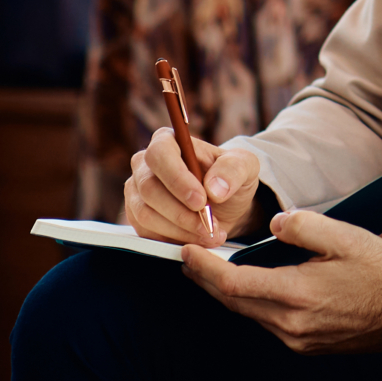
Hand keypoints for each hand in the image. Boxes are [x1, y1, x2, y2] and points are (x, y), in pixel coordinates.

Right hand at [125, 125, 263, 248]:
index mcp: (168, 140)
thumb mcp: (244, 166)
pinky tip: (195, 239)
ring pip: (146, 214)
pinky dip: (173, 240)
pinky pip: (146, 232)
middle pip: (150, 188)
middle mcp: (146, 163)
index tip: (200, 201)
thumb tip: (214, 188)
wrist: (225, 205)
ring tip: (209, 234)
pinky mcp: (137, 216)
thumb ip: (233, 169)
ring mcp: (137, 191)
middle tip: (209, 226)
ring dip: (180, 230)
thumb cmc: (231, 178)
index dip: (177, 179)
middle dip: (182, 213)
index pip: (160, 153)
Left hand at [183, 208, 381, 354]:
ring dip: (226, 293)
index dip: (203, 268)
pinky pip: (267, 323)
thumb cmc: (380, 272)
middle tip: (186, 259)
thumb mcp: (344, 236)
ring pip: (248, 314)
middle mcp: (290, 324)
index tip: (186, 251)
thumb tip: (272, 225)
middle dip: (204, 280)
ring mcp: (296, 340)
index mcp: (297, 294)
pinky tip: (250, 288)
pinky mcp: (304, 346)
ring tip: (210, 271)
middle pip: (232, 303)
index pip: (232, 283)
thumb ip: (302, 226)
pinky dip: (250, 303)